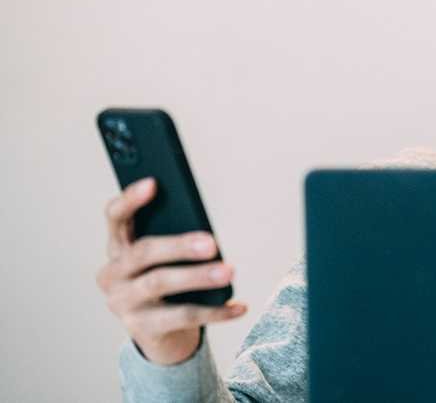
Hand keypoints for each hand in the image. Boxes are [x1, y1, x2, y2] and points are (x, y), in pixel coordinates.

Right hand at [95, 177, 246, 364]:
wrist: (161, 334)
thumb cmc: (167, 283)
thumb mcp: (165, 259)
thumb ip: (173, 237)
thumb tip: (206, 231)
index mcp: (118, 247)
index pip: (115, 218)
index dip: (131, 200)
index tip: (153, 183)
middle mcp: (113, 274)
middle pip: (144, 252)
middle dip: (179, 245)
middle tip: (212, 243)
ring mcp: (123, 303)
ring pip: (161, 283)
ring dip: (198, 277)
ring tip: (229, 271)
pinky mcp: (142, 329)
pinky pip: (183, 317)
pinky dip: (216, 311)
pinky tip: (239, 306)